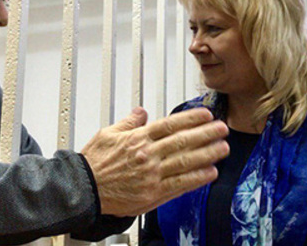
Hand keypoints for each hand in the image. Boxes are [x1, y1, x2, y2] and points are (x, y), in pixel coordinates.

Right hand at [81, 107, 228, 216]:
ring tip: (222, 148)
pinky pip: (180, 184)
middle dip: (206, 134)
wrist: (84, 189)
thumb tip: (141, 112)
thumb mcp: (107, 134)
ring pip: (185, 161)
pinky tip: (210, 172)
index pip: (170, 124)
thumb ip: (128, 122)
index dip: (191, 119)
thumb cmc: (93, 164)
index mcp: (138, 138)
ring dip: (207, 154)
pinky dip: (197, 178)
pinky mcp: (153, 193)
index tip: (206, 115)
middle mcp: (148, 155)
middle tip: (222, 129)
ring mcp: (152, 175)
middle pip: (183, 141)